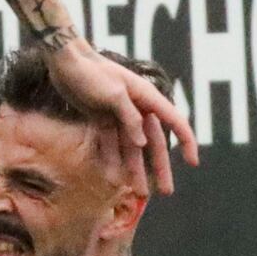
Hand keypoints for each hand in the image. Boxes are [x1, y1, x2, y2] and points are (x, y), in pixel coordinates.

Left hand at [48, 38, 198, 194]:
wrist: (63, 61)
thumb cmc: (90, 72)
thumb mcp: (112, 93)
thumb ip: (129, 118)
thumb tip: (142, 144)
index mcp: (147, 97)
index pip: (174, 122)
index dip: (186, 142)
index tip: (193, 163)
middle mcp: (137, 107)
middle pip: (153, 142)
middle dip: (159, 168)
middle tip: (165, 192)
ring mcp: (119, 115)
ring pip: (131, 148)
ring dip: (134, 170)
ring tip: (137, 193)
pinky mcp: (102, 119)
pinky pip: (110, 144)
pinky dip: (111, 160)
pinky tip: (112, 179)